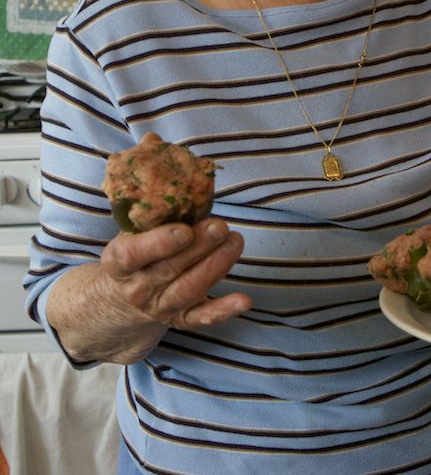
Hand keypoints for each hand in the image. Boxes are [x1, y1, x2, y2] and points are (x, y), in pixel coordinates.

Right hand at [101, 217, 251, 329]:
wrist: (121, 299)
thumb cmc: (136, 252)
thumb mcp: (131, 233)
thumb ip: (152, 213)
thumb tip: (181, 179)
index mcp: (119, 263)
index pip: (134, 255)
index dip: (160, 243)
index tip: (185, 230)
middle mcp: (138, 288)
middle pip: (169, 269)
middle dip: (199, 247)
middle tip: (221, 227)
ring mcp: (160, 306)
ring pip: (189, 289)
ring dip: (216, 265)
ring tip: (235, 242)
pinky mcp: (181, 319)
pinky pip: (202, 318)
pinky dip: (224, 310)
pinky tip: (244, 300)